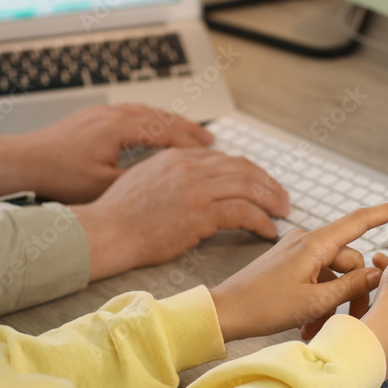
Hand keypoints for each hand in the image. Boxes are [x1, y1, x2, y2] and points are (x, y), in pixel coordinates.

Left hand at [0, 104, 213, 205]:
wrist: (20, 162)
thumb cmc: (56, 176)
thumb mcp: (101, 185)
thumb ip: (135, 180)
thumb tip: (164, 181)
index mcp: (118, 128)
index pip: (165, 131)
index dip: (190, 144)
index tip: (210, 154)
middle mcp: (113, 114)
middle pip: (162, 116)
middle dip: (188, 128)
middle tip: (211, 140)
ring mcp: (103, 112)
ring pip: (149, 112)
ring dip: (173, 123)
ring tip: (190, 133)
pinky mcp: (94, 116)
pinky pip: (134, 113)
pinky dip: (154, 121)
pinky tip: (158, 129)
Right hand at [70, 147, 289, 281]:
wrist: (105, 231)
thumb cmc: (120, 215)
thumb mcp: (146, 179)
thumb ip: (174, 174)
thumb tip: (199, 182)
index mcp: (179, 156)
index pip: (227, 159)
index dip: (251, 172)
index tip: (262, 183)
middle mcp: (191, 167)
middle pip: (244, 169)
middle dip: (268, 183)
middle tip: (281, 197)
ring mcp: (197, 188)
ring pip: (249, 187)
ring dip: (271, 200)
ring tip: (282, 212)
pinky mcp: (200, 212)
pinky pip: (243, 212)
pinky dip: (261, 220)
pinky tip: (267, 229)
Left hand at [209, 198, 387, 342]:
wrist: (225, 312)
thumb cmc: (263, 306)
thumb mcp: (314, 301)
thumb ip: (351, 285)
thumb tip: (378, 272)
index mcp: (316, 243)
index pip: (361, 221)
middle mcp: (308, 241)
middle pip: (350, 260)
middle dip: (353, 291)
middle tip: (349, 320)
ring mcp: (298, 251)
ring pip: (333, 273)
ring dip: (333, 300)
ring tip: (318, 328)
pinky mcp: (289, 262)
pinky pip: (317, 276)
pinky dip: (319, 298)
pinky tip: (309, 323)